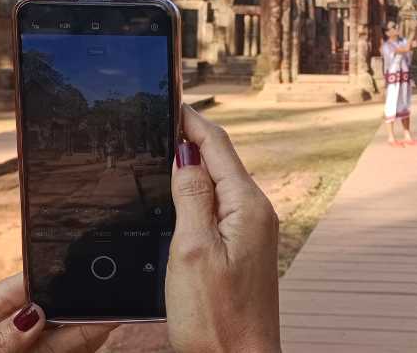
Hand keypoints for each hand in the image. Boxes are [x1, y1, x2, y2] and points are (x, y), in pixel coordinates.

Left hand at [0, 274, 115, 352]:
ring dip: (77, 332)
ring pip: (46, 344)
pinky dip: (74, 351)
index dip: (35, 284)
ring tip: (106, 319)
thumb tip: (30, 316)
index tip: (65, 271)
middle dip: (65, 310)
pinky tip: (93, 339)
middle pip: (31, 322)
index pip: (1, 296)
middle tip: (98, 302)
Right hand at [166, 104, 280, 352]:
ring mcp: (253, 233)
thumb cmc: (217, 318)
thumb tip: (187, 156)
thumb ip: (191, 197)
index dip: (191, 120)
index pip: (218, 146)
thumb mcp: (193, 250)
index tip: (169, 99)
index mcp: (247, 206)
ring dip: (194, 164)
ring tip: (165, 146)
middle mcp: (257, 214)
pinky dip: (199, 192)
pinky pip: (221, 207)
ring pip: (221, 183)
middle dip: (191, 138)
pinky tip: (180, 194)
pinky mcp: (245, 251)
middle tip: (160, 117)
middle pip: (222, 160)